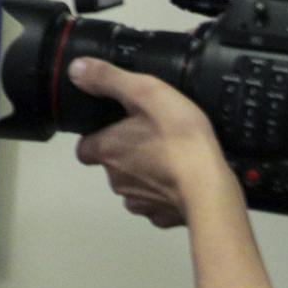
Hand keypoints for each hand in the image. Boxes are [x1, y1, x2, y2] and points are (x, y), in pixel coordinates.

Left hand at [70, 57, 234, 227]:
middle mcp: (116, 179)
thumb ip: (109, 79)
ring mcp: (139, 202)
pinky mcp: (163, 218)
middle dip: (126, 155)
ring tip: (170, 160)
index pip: (85, 147)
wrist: (212, 186)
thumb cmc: (179, 136)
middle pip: (111, 166)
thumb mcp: (146, 92)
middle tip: (152, 140)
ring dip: (146, 176)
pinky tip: (183, 182)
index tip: (115, 130)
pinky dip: (166, 196)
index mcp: (106, 150)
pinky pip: (158, 206)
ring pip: (134, 187)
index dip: (98, 138)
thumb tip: (76, 69)